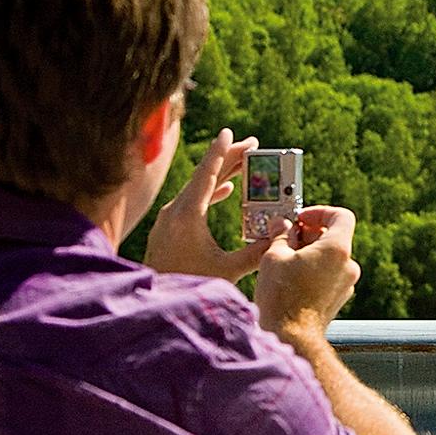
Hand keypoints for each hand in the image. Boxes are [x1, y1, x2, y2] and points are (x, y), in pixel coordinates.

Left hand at [145, 129, 280, 279]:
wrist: (155, 303)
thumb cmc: (190, 285)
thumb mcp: (228, 270)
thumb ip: (255, 252)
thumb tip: (279, 237)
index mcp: (187, 215)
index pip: (206, 174)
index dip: (220, 152)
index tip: (229, 131)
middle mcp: (174, 212)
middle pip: (204, 177)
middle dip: (229, 159)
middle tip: (253, 145)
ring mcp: (169, 220)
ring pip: (198, 189)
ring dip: (222, 175)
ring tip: (244, 163)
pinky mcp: (168, 230)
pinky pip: (192, 202)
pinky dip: (211, 192)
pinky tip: (225, 190)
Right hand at [255, 205, 359, 332]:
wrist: (291, 338)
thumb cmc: (282, 297)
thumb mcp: (273, 256)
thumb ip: (281, 235)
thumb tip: (281, 224)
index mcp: (337, 250)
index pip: (341, 216)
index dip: (320, 212)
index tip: (300, 218)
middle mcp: (348, 266)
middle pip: (334, 237)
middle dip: (309, 233)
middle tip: (285, 237)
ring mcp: (346, 284)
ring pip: (330, 257)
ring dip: (309, 252)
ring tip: (283, 258)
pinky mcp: (339, 299)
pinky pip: (329, 274)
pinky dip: (313, 269)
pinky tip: (290, 276)